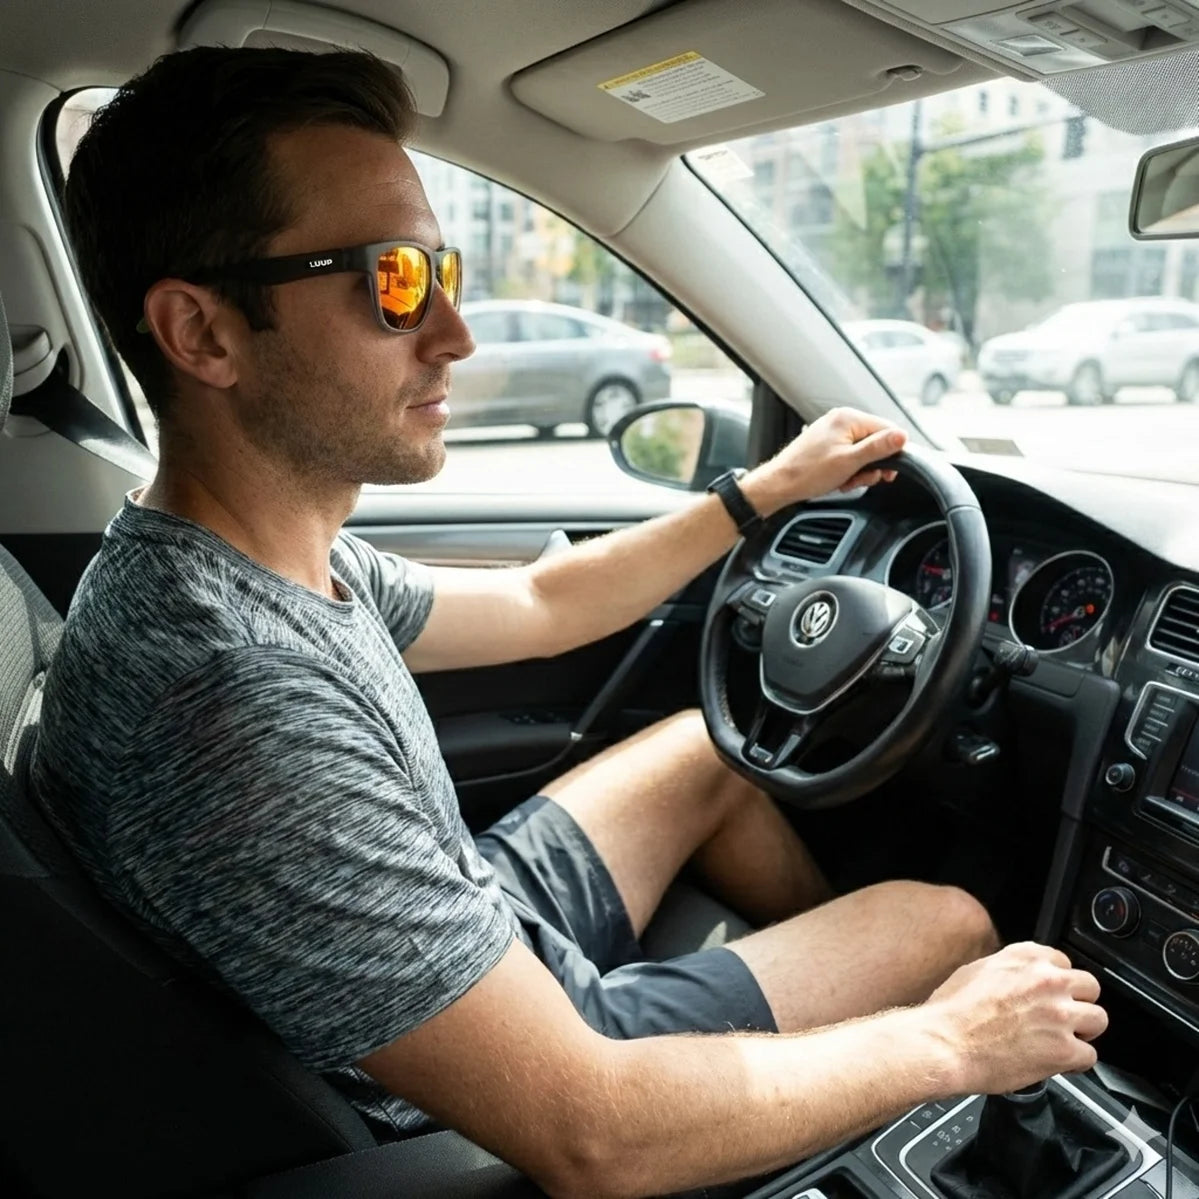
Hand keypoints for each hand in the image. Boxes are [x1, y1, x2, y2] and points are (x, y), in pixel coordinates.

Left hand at [740, 407, 906, 516]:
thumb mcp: (850, 461)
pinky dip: (848, 470)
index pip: (887, 429)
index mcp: (848, 418)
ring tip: (845, 481)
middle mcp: (841, 420)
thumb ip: (878, 448)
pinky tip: (838, 480)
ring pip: (862, 452)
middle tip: (861, 479)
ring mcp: (833, 432)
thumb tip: (903, 436)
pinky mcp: (827, 444)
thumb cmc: (809, 473)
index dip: (893, 452)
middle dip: (872, 465)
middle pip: (875, 441)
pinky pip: (849, 456)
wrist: (780, 484)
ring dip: (859, 471)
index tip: (888, 472)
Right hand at [924, 942, 1107, 1095]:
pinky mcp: (1064, 1049)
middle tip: (1063, 1018)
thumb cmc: (951, 1012)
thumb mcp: (976, 971)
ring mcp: (1059, 1014)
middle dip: (1078, 1003)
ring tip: (1063, 1041)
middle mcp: (1047, 980)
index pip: (1063, 962)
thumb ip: (1009, 970)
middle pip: (1089, 987)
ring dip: (1083, 1032)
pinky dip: (1076, 1063)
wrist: (944, 1043)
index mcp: (1025, 957)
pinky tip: (1058, 1064)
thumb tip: (1018, 980)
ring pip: (1098, 1019)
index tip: (1051, 995)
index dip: (1058, 983)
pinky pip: (1090, 1056)